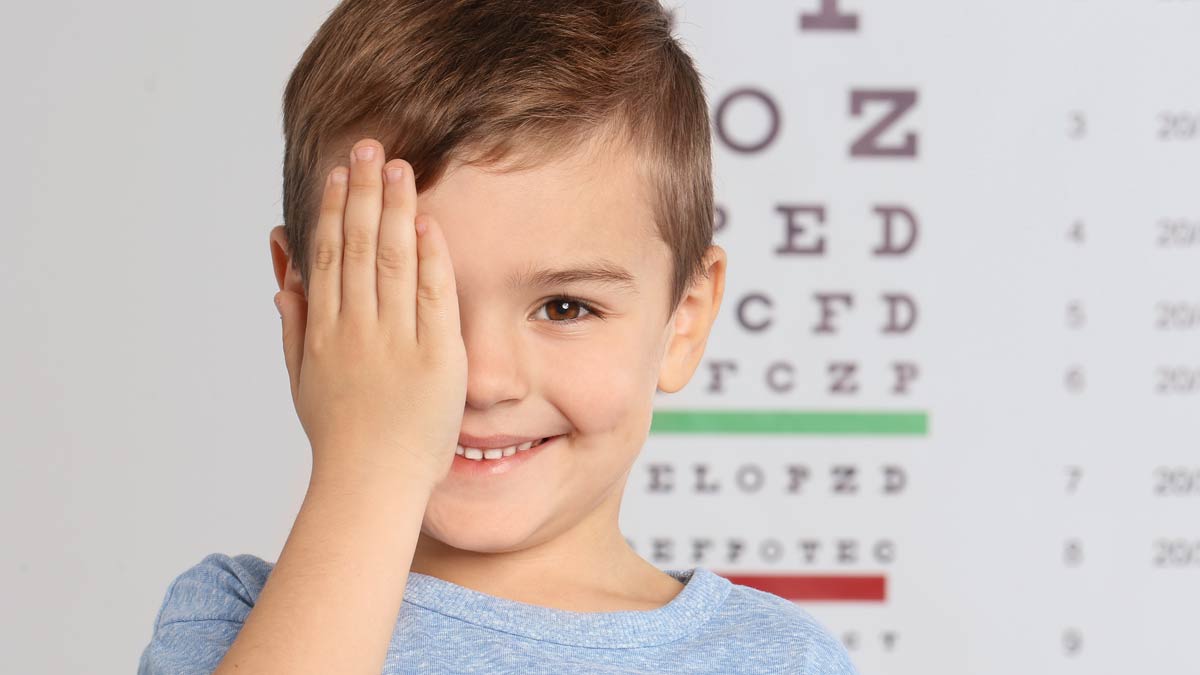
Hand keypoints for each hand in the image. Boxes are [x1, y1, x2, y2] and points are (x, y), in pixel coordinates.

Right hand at [273, 138, 466, 486]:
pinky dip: (430, 257)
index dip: (333, 211)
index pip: (327, 256)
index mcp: (323, 332)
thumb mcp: (301, 379)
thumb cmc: (339, 436)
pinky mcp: (436, 357)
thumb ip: (293, 324)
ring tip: (398, 167)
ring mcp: (396, 342)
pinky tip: (426, 221)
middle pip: (358, 247)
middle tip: (368, 147)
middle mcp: (356, 330)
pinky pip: (433, 296)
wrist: (372, 484)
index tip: (338, 173)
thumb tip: (284, 278)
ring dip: (394, 209)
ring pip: (392, 261)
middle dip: (362, 192)